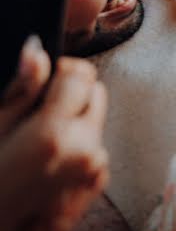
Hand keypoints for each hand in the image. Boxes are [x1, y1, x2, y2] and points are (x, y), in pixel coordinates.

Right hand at [0, 40, 108, 230]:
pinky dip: (80, 143)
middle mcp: (85, 149)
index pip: (82, 75)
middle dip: (73, 92)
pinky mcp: (98, 180)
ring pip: (97, 119)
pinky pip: (96, 145)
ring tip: (39, 138)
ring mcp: (95, 167)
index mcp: (56, 133)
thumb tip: (37, 50)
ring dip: (76, 119)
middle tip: (38, 109)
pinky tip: (51, 157)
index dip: (61, 70)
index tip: (44, 77)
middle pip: (97, 93)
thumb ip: (21, 91)